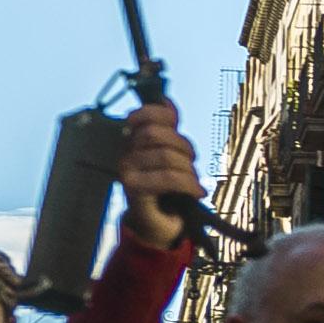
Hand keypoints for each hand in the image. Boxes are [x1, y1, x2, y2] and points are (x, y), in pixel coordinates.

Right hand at [119, 102, 201, 247]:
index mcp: (132, 139)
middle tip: (192, 161)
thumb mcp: (169, 152)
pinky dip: (189, 184)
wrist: (158, 223)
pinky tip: (198, 191)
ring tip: (193, 181)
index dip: (166, 114)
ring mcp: (127, 171)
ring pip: (166, 156)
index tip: (178, 126)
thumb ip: (167, 128)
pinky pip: (167, 178)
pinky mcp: (134, 190)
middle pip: (157, 134)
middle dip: (183, 147)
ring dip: (189, 170)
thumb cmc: (165, 186)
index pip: (147, 113)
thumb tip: (165, 99)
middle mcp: (125, 152)